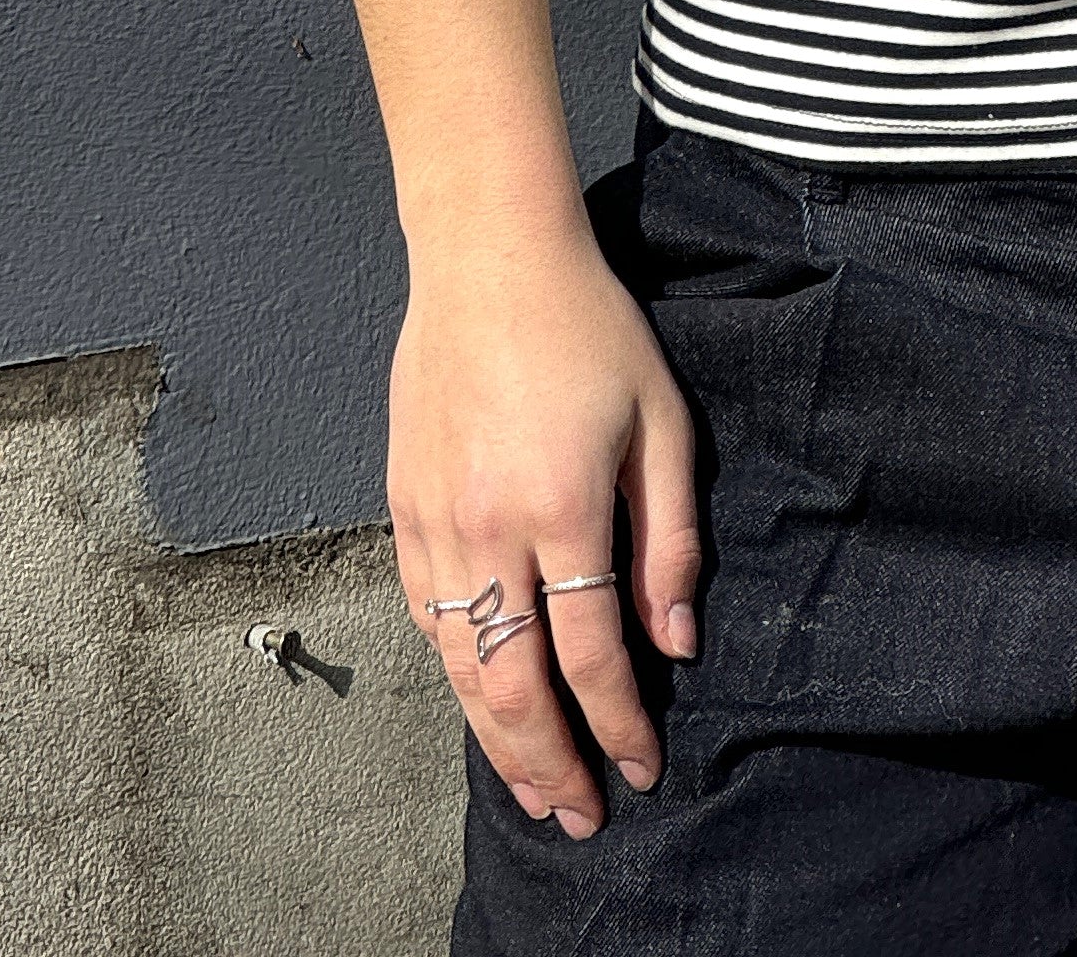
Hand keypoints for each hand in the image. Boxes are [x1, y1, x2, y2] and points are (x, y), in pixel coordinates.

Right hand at [388, 219, 701, 840]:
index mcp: (562, 507)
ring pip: (460, 666)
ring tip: (530, 788)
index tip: (643, 767)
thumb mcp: (662, 421)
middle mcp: (489, 529)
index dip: (619, 724)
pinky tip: (482, 698)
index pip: (590, 655)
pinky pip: (428, 615)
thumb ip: (670, 537)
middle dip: (550, 764)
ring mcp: (436, 523)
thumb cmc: (590, 329)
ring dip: (495, 739)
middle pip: (514, 686)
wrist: (490, 261)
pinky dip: (455, 671)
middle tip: (580, 815)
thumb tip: (673, 641)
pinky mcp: (404, 508)